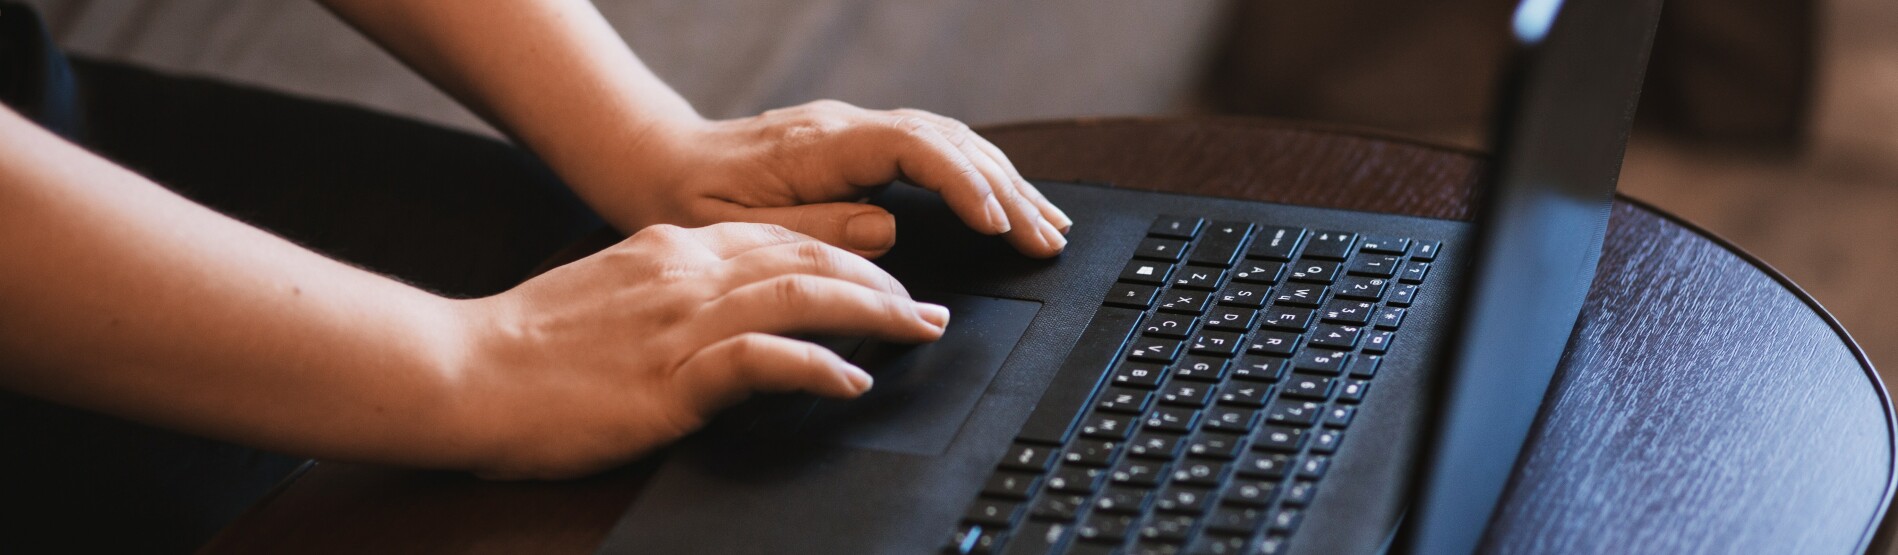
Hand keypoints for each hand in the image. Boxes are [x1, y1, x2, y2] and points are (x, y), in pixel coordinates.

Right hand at [447, 222, 947, 478]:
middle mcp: (686, 273)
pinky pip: (763, 360)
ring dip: (874, 313)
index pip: (782, 237)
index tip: (886, 279)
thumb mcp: (611, 295)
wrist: (463, 370)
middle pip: (809, 258)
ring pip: (803, 295)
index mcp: (671, 250)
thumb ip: (672, 292)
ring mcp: (681, 323)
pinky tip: (851, 383)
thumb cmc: (528, 346)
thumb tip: (728, 313)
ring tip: (916, 332)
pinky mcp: (671, 378)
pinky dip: (817, 367)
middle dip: (880, 282)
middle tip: (927, 311)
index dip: (847, 255)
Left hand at [570, 100, 1072, 258]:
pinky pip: (934, 150)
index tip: (996, 226)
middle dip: (1007, 191)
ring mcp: (856, 132)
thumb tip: (887, 229)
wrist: (658, 164)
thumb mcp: (737, 231)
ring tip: (1048, 225)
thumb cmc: (688, 202)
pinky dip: (978, 176)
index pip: (913, 148)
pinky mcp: (860, 146)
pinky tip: (1005, 202)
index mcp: (819, 144)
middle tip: (1049, 241)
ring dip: (1004, 183)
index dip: (962, 185)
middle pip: (948, 142)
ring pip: (950, 142)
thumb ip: (814, 230)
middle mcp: (845, 127)